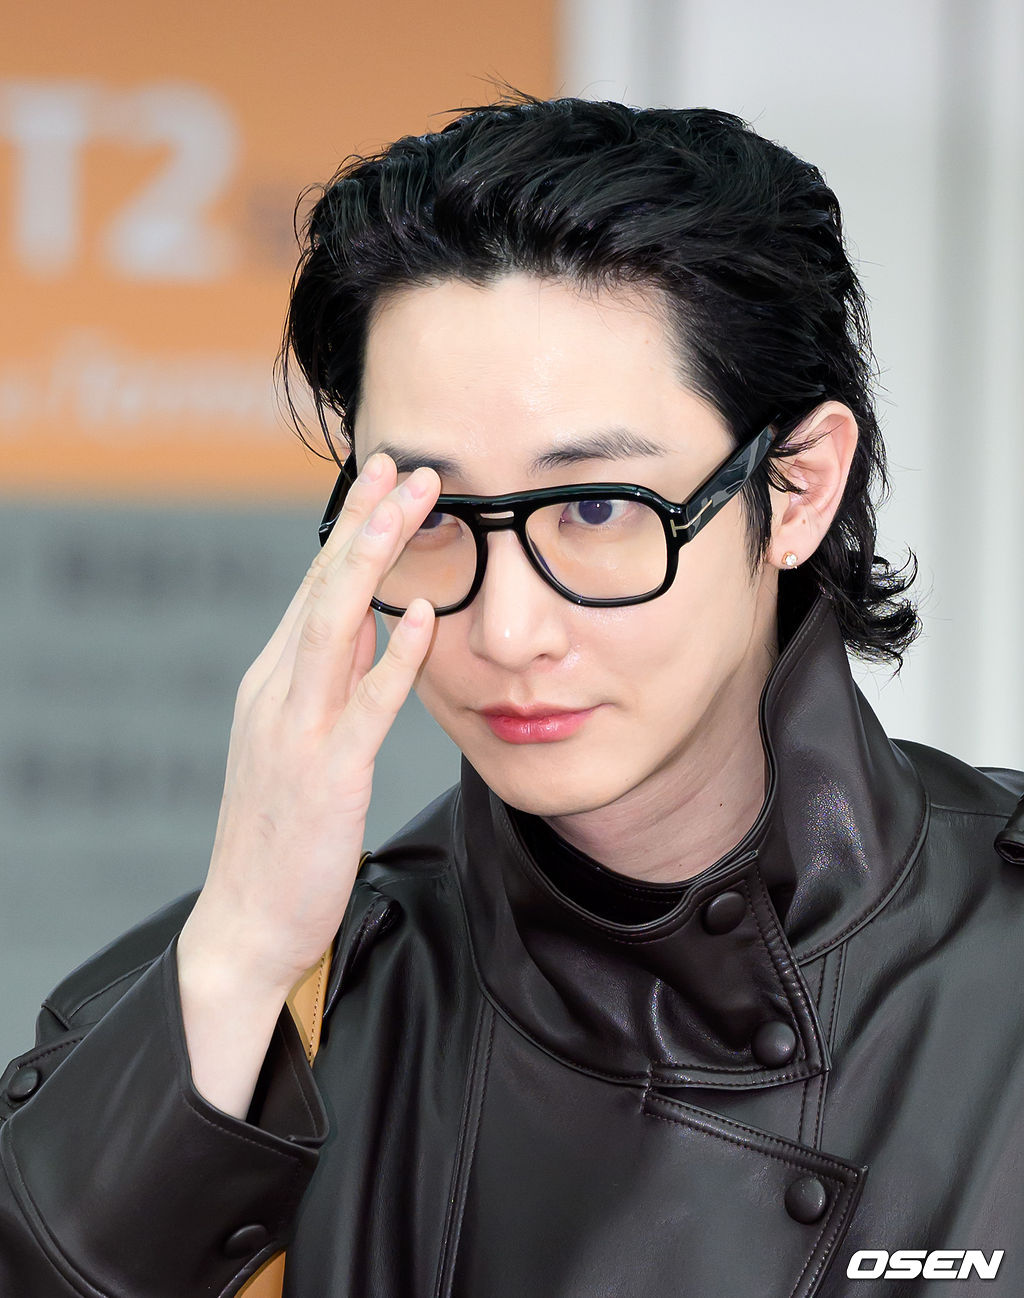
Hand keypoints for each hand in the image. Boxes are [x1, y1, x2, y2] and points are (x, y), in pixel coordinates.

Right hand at [176, 451, 439, 1113]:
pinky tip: (424, 618)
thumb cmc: (279, 834)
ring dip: (375, 559)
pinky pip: (365, 706)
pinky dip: (393, 658)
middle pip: (324, 588)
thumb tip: (374, 624)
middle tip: (406, 462)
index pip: (316, 588)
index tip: (384, 476)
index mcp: (273, 682)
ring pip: (335, 625)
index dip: (351, 528)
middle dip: (366, 520)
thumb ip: (332, 681)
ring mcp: (297, 731)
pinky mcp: (326, 776)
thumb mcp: (300, 742)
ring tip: (413, 504)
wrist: (246, 923)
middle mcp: (277, 692)